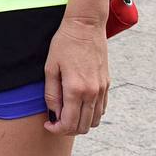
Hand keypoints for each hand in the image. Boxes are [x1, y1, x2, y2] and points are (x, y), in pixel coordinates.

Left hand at [43, 15, 108, 135]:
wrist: (86, 26)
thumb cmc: (64, 43)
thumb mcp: (50, 67)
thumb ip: (51, 94)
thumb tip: (53, 114)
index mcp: (75, 89)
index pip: (69, 123)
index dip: (56, 129)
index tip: (48, 125)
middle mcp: (92, 92)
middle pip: (82, 127)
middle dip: (67, 129)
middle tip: (56, 122)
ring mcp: (101, 89)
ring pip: (94, 121)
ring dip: (80, 124)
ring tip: (67, 115)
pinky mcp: (106, 84)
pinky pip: (102, 109)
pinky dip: (91, 114)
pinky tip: (79, 106)